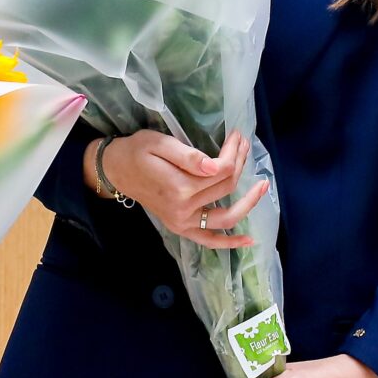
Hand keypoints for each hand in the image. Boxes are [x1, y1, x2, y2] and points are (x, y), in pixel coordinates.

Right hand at [94, 130, 269, 250]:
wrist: (116, 170)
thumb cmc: (136, 151)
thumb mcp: (159, 143)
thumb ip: (188, 156)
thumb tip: (217, 166)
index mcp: (179, 187)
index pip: (221, 170)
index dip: (234, 152)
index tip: (236, 135)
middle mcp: (183, 209)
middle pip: (226, 187)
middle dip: (240, 164)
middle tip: (244, 144)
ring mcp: (182, 222)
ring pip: (225, 215)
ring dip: (247, 203)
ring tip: (262, 187)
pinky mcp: (181, 228)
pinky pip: (208, 240)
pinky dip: (228, 243)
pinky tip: (248, 240)